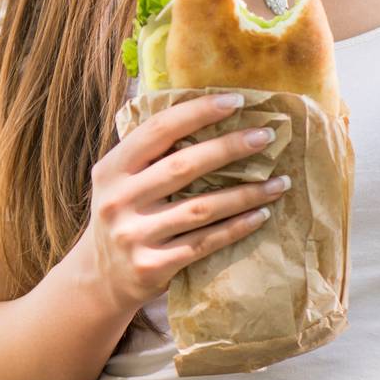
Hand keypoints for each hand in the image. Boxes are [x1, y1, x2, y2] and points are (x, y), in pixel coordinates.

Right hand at [75, 92, 288, 315]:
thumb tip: (207, 114)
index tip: (236, 101)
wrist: (100, 279)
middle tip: (266, 136)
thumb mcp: (120, 181)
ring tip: (279, 181)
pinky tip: (261, 214)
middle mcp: (118, 200)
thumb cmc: (123, 216)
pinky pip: (205, 243)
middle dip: (229, 147)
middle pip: (183, 166)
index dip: (198, 112)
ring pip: (201, 207)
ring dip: (245, 193)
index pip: (158, 130)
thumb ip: (151, 154)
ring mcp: (134, 235)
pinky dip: (236, 227)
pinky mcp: (153, 266)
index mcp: (111, 169)